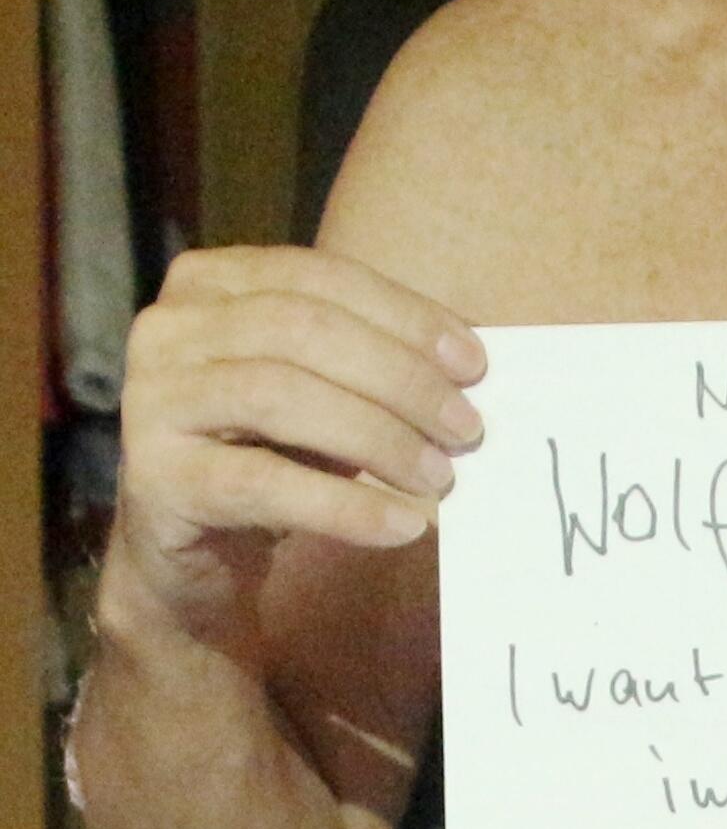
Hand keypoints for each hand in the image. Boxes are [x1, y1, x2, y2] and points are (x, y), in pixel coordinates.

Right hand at [112, 245, 485, 640]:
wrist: (194, 550)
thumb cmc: (273, 452)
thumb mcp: (327, 390)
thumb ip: (380, 359)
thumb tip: (472, 357)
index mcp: (211, 282)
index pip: (322, 278)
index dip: (404, 316)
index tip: (474, 364)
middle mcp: (168, 328)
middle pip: (303, 330)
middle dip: (400, 378)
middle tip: (466, 429)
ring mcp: (151, 400)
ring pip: (280, 397)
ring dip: (378, 437)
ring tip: (439, 476)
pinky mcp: (156, 478)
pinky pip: (264, 484)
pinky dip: (345, 507)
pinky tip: (402, 525)